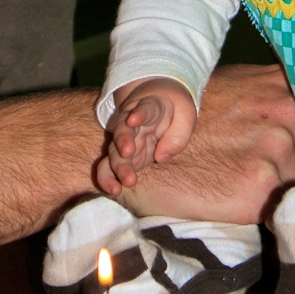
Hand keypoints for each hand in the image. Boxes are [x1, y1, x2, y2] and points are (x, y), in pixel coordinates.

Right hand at [97, 79, 196, 194]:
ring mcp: (125, 140)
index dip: (138, 114)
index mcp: (149, 107)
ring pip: (114, 152)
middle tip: (127, 153)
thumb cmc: (175, 109)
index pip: (144, 109)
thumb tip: (161, 157)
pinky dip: (108, 178)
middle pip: (123, 131)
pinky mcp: (123, 156)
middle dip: (122, 141)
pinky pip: (109, 167)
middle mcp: (131, 124)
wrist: (160, 102)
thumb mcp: (186, 114)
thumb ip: (178, 135)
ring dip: (117, 167)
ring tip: (124, 183)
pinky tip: (114, 190)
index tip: (132, 119)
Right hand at [126, 64, 294, 223]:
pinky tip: (270, 218)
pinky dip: (286, 219)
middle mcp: (284, 113)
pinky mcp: (260, 186)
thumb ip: (276, 96)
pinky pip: (290, 210)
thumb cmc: (189, 120)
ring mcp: (275, 149)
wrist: (142, 149)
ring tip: (280, 204)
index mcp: (280, 88)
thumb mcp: (238, 88)